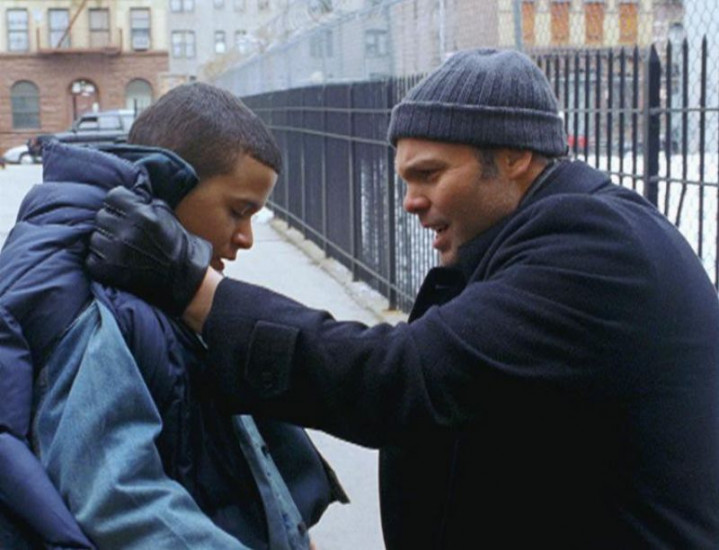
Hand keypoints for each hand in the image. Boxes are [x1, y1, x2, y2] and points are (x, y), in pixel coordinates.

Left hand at [86, 186, 211, 316]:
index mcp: (141, 214)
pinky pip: (91, 258)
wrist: (182, 278)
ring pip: (94, 237)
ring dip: (105, 242)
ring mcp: (114, 252)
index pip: (112, 196)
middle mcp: (125, 231)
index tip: (124, 212)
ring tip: (120, 248)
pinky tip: (116, 261)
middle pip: (101, 216)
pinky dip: (101, 260)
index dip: (119, 204)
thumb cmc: (176, 244)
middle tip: (124, 232)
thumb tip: (129, 193)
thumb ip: (145, 201)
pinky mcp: (107, 270)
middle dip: (112, 222)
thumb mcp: (166, 214)